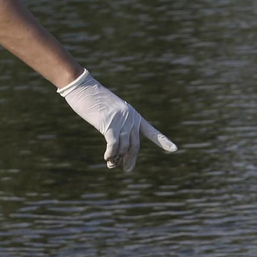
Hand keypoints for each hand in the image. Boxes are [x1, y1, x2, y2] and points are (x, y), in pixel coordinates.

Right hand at [57, 71, 175, 172]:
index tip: (175, 149)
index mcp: (134, 115)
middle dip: (131, 159)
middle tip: (128, 169)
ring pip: (123, 147)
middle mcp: (130, 118)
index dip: (163, 141)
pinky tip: (107, 158)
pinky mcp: (109, 124)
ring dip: (117, 158)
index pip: (151, 131)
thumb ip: (118, 127)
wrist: (82, 87)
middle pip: (135, 145)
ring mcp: (121, 121)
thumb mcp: (110, 112)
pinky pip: (113, 145)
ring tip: (111, 164)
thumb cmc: (93, 100)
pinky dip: (111, 154)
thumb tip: (118, 149)